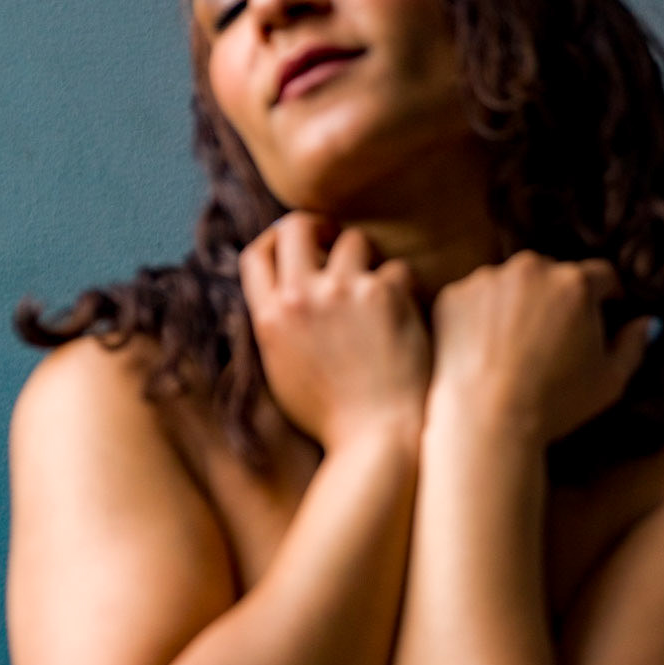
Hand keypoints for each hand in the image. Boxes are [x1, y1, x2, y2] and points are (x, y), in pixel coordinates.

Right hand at [240, 215, 431, 450]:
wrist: (375, 438)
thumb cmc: (331, 417)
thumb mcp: (282, 373)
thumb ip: (278, 328)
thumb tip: (282, 292)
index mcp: (270, 318)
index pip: (257, 254)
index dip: (275, 241)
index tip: (295, 245)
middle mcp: (301, 297)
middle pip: (297, 226)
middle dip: (318, 226)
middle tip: (335, 237)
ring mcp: (343, 292)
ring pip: (354, 240)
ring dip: (366, 259)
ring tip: (376, 290)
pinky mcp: (385, 294)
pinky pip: (396, 269)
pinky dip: (403, 290)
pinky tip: (406, 317)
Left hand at [429, 252, 656, 445]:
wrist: (486, 420)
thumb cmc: (554, 404)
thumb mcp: (610, 381)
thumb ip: (633, 345)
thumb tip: (647, 323)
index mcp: (577, 283)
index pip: (602, 277)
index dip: (606, 297)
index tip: (603, 312)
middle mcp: (532, 268)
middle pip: (554, 275)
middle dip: (559, 299)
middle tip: (553, 337)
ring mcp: (488, 279)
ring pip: (511, 284)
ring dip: (518, 305)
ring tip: (514, 348)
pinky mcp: (453, 295)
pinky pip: (475, 299)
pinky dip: (480, 317)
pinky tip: (484, 351)